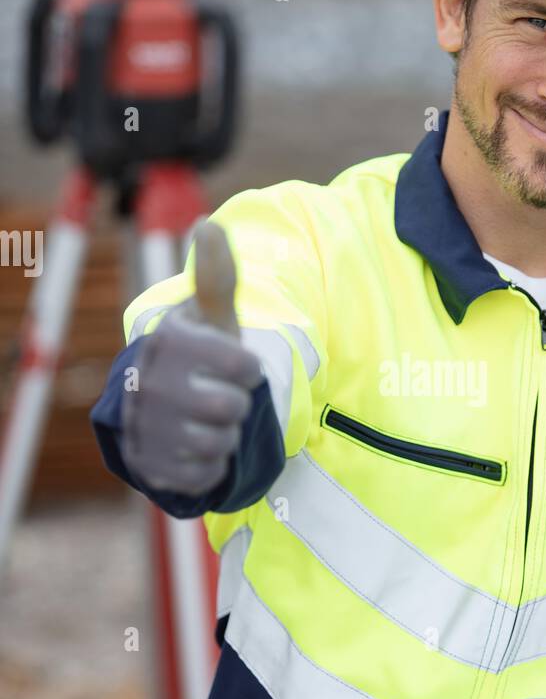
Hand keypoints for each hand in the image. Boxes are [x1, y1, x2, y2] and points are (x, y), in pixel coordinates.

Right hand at [120, 221, 263, 494]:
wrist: (158, 406)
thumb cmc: (198, 356)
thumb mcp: (212, 317)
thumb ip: (217, 275)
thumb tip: (208, 224)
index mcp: (170, 343)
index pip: (246, 368)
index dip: (247, 370)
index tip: (230, 366)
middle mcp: (150, 383)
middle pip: (232, 408)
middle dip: (234, 406)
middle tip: (215, 396)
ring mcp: (146, 427)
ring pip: (220, 443)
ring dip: (223, 436)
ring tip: (203, 421)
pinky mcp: (149, 465)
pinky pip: (205, 474)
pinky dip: (209, 466)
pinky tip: (194, 447)